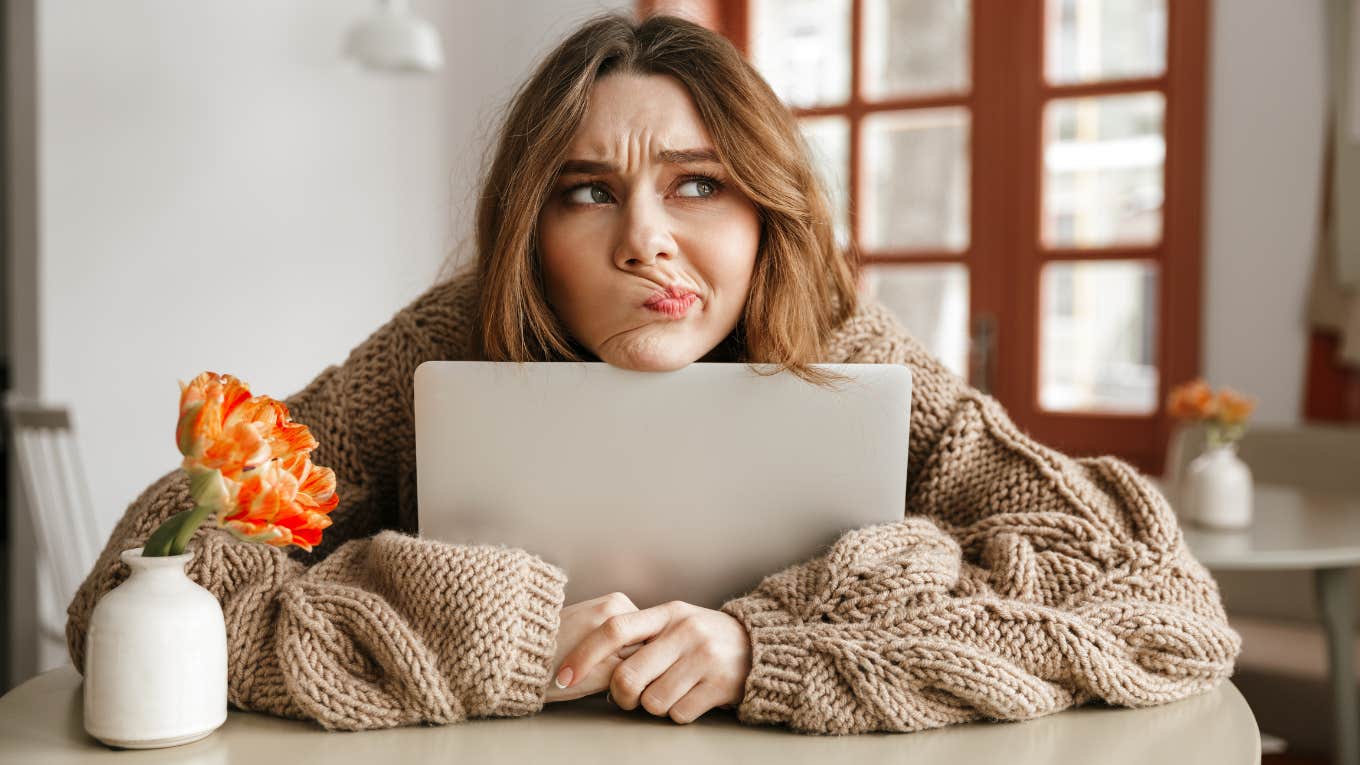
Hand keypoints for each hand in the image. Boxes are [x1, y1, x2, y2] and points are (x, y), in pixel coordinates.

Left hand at [556, 600, 752, 723]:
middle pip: (628, 676)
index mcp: (666, 613)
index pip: (614, 629)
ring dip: (653, 706)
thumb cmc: (702, 637)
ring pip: (652, 701)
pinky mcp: (719, 685)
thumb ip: (639, 634)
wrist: (758, 645)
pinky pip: (678, 714)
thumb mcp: (674, 622)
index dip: (584, 655)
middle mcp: (684, 632)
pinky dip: (678, 713)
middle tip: (629, 697)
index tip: (563, 677)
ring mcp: (703, 658)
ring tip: (669, 691)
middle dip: (621, 696)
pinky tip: (690, 697)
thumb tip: (590, 660)